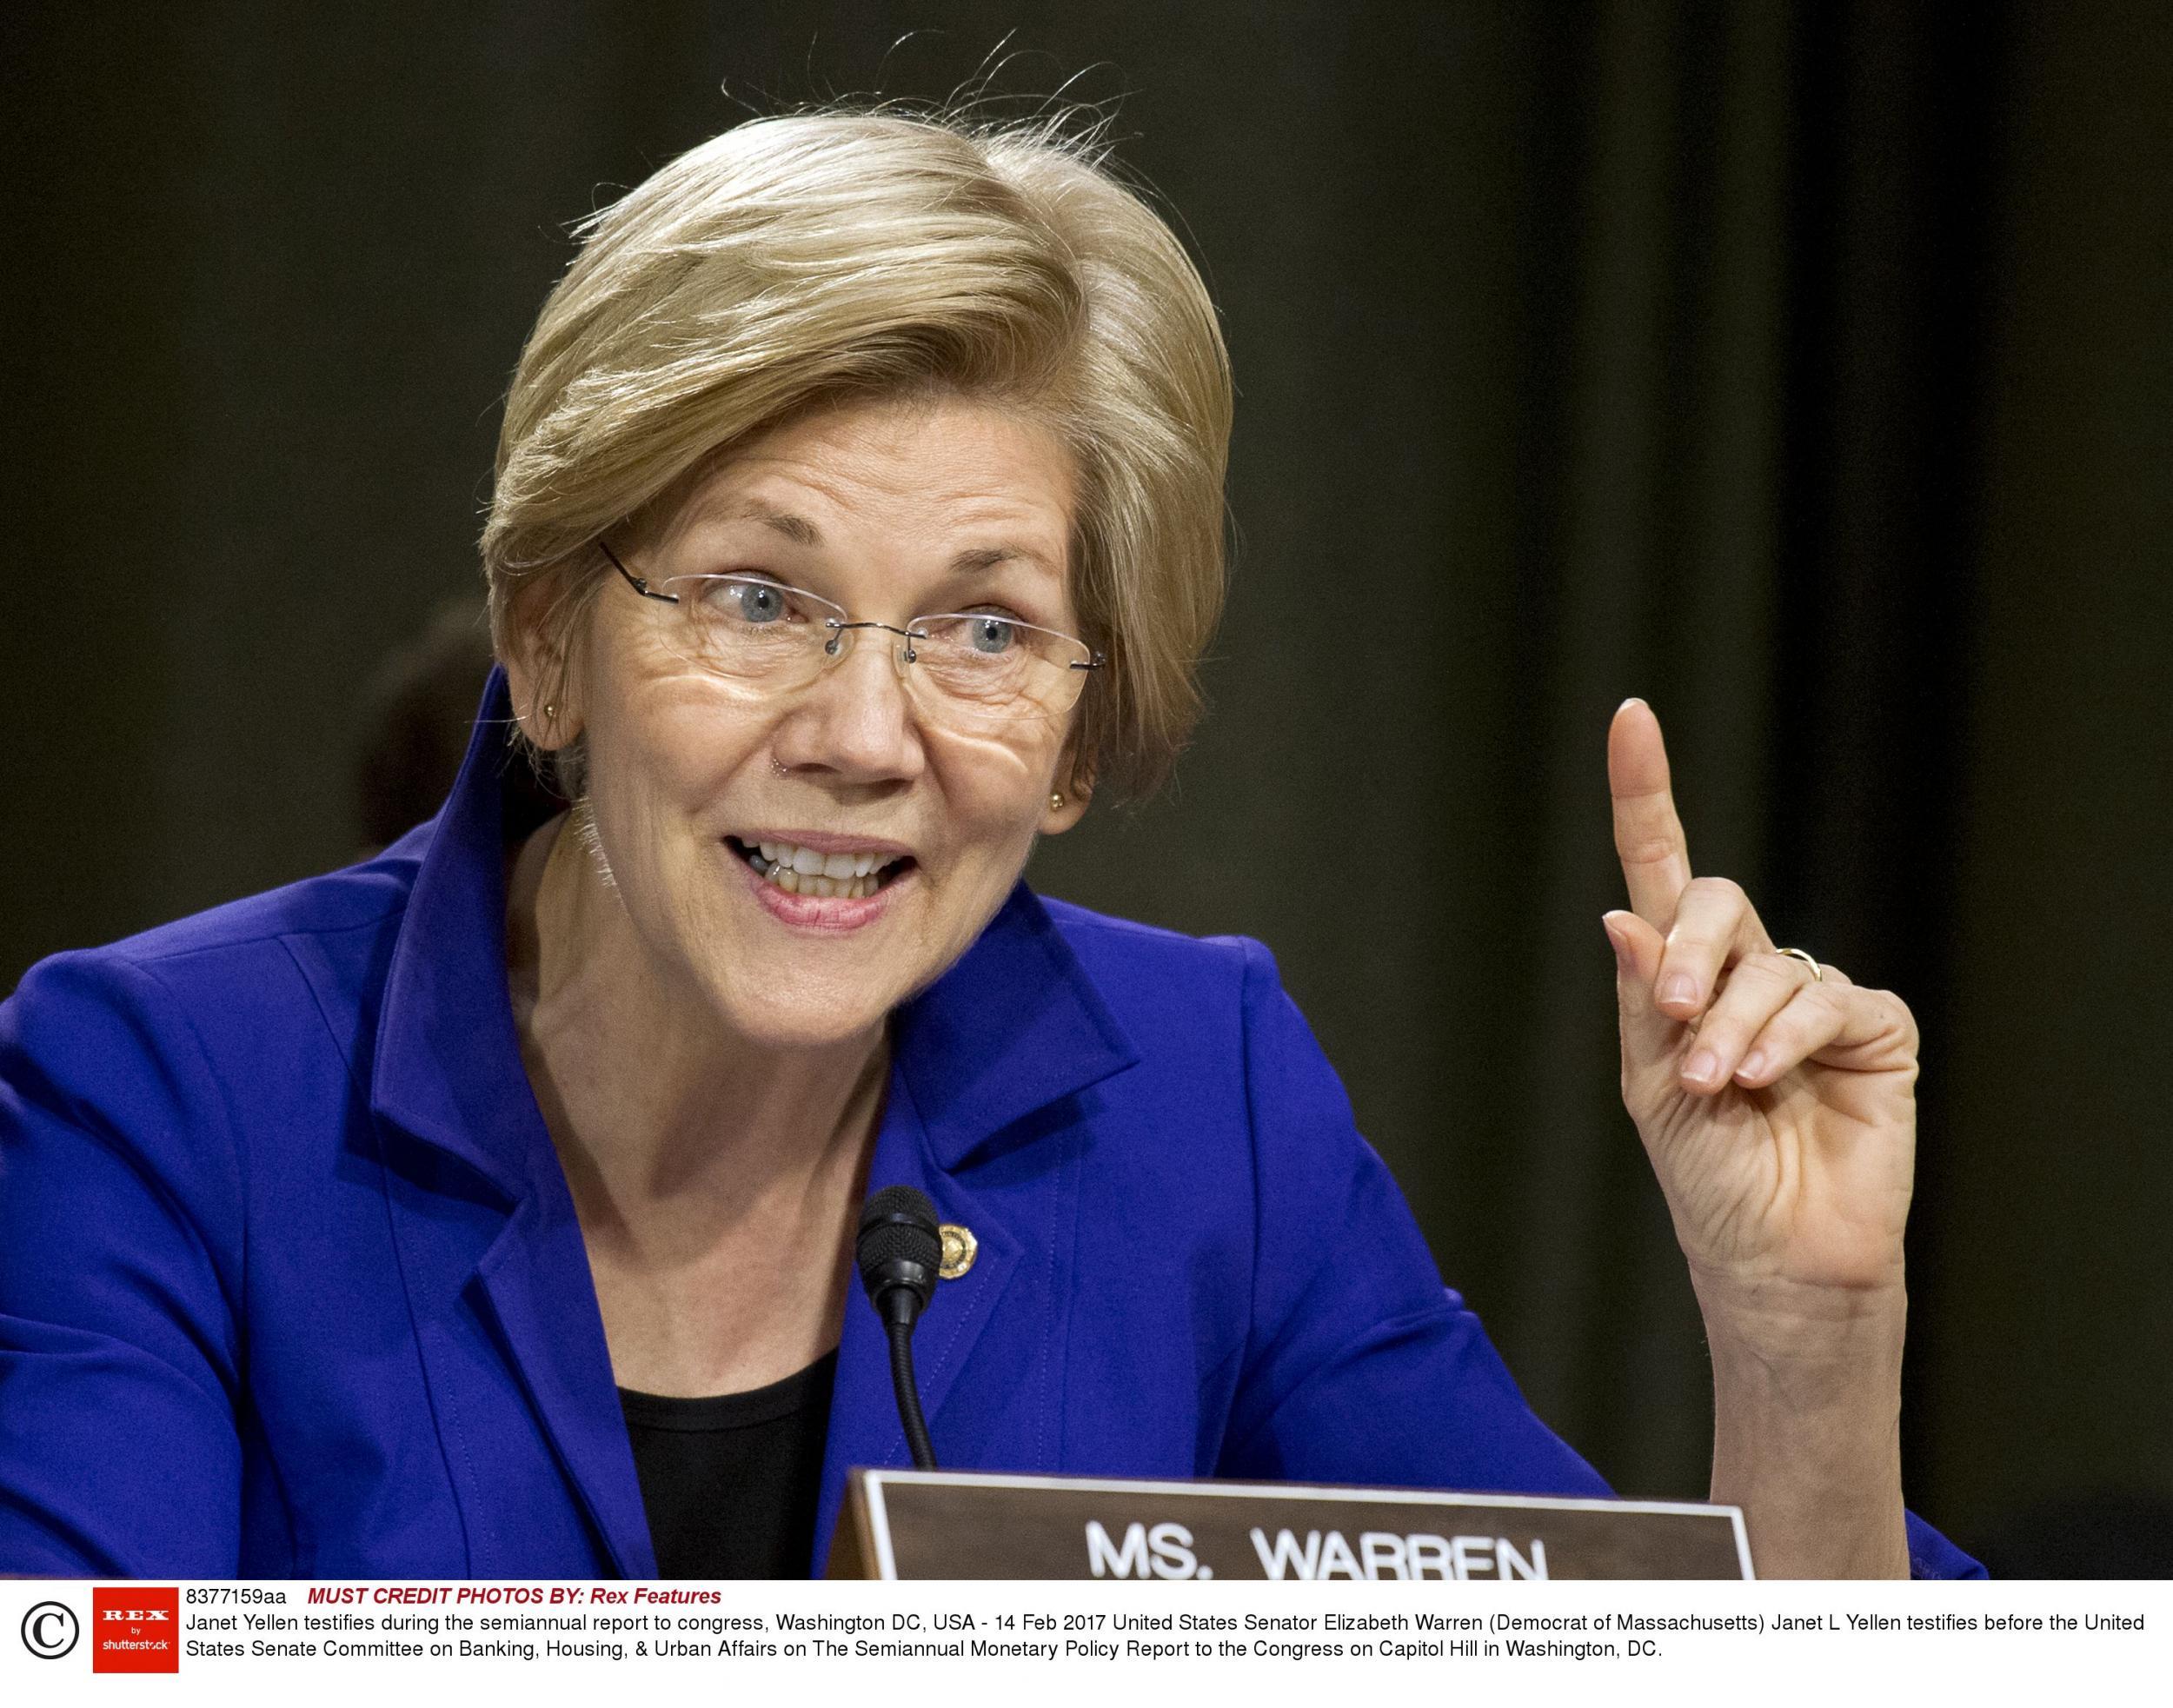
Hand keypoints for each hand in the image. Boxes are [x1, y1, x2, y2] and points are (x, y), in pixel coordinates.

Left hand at [1603, 699, 1916, 1319]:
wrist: (1772, 1256)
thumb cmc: (1706, 1176)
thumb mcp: (1649, 1083)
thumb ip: (1643, 998)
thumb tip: (1622, 914)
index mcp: (1683, 976)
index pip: (1662, 869)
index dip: (1645, 792)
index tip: (1632, 716)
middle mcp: (1748, 971)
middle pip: (1714, 899)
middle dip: (1687, 952)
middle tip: (1673, 1022)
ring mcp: (1812, 996)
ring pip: (1767, 961)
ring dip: (1730, 1025)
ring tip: (1716, 1086)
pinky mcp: (1874, 1028)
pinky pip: (1827, 998)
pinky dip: (1787, 1037)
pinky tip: (1767, 1081)